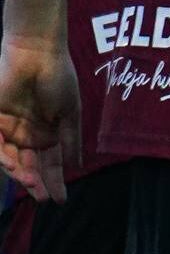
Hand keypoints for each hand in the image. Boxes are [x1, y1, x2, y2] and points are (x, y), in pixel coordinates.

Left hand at [0, 37, 80, 201]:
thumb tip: (77, 165)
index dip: (55, 181)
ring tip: (32, 182)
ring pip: (12, 160)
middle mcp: (27, 136)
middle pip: (30, 166)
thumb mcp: (70, 112)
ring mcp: (9, 130)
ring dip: (20, 173)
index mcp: (47, 134)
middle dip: (36, 183)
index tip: (60, 199)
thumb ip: (71, 139)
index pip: (50, 163)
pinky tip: (15, 166)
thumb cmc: (58, 78)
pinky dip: (3, 157)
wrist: (37, 54)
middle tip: (42, 198)